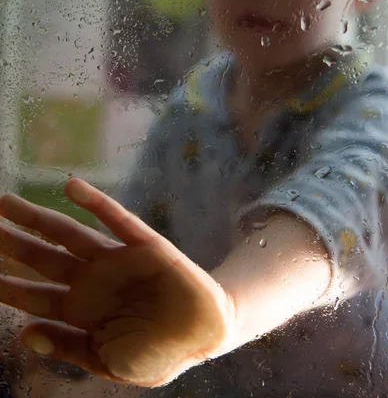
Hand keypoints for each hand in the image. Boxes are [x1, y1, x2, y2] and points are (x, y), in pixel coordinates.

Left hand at [0, 180, 233, 386]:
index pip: (33, 294)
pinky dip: (96, 203)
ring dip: (38, 218)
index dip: (5, 284)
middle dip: (10, 244)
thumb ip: (68, 347)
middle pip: (42, 257)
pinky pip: (118, 220)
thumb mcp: (106, 362)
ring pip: (69, 233)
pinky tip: (72, 188)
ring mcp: (116, 260)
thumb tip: (25, 334)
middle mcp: (92, 280)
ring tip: (5, 203)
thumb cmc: (156, 354)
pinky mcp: (145, 245)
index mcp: (81, 310)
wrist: (206, 336)